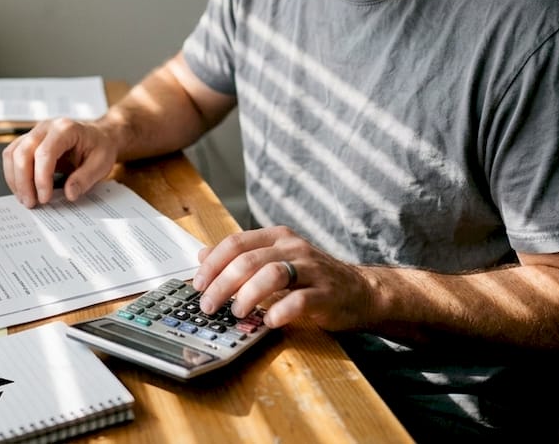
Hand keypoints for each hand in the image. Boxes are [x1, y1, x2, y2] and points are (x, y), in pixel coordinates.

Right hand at [1, 118, 118, 206]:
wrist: (98, 135)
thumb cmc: (100, 146)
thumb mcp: (102, 163)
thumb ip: (86, 178)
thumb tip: (69, 194)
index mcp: (65, 129)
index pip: (44, 153)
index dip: (41, 178)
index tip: (44, 198)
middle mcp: (46, 127)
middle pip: (23, 152)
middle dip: (23, 182)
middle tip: (31, 203)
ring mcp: (35, 132)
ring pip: (12, 153)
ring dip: (15, 179)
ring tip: (26, 199)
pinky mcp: (29, 141)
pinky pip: (12, 155)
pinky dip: (13, 174)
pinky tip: (23, 189)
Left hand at [192, 225, 372, 330]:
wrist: (360, 292)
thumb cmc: (312, 279)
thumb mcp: (275, 261)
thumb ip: (241, 257)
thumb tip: (202, 255)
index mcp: (278, 237)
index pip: (236, 243)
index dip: (213, 263)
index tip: (198, 284)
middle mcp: (293, 248)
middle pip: (248, 260)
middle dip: (222, 284)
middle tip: (208, 305)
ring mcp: (312, 269)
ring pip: (272, 274)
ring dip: (247, 295)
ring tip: (237, 313)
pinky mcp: (326, 293)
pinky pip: (299, 300)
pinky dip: (279, 311)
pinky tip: (268, 321)